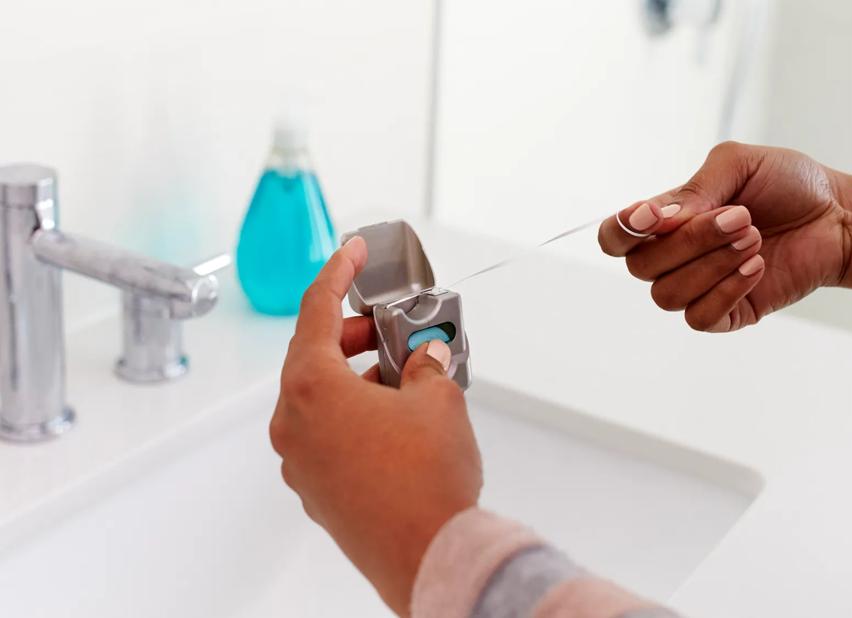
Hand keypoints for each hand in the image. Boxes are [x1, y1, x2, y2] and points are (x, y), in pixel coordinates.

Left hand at [270, 236, 481, 617]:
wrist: (429, 556)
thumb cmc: (426, 481)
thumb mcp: (437, 399)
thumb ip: (425, 365)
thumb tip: (425, 358)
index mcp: (311, 388)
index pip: (316, 311)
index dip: (338, 273)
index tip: (351, 251)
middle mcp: (293, 425)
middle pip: (314, 358)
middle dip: (354, 337)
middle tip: (390, 329)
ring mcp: (300, 463)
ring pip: (321, 401)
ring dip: (357, 380)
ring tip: (405, 378)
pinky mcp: (317, 493)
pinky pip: (328, 438)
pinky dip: (355, 417)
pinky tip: (397, 422)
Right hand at [598, 141, 851, 331]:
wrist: (837, 215)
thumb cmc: (787, 184)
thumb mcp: (737, 165)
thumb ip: (694, 188)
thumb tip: (657, 219)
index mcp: (667, 219)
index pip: (615, 238)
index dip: (621, 231)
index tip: (653, 216)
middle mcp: (675, 257)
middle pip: (641, 267)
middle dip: (691, 240)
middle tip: (741, 217)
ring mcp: (699, 287)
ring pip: (667, 295)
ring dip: (712, 264)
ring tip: (754, 239)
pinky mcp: (727, 313)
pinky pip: (700, 318)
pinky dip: (726, 291)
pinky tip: (756, 268)